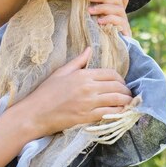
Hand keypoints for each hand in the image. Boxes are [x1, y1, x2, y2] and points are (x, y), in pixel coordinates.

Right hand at [16, 47, 132, 136]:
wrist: (35, 113)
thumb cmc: (46, 92)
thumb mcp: (61, 72)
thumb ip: (78, 60)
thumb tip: (89, 49)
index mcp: (83, 75)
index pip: (110, 74)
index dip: (120, 78)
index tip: (122, 83)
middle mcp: (88, 88)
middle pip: (116, 86)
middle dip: (126, 90)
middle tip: (128, 94)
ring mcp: (88, 103)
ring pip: (116, 100)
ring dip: (126, 101)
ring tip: (130, 103)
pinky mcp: (87, 117)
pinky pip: (109, 114)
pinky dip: (119, 113)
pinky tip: (122, 113)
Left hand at [87, 0, 131, 36]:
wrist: (105, 56)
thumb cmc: (96, 36)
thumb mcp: (94, 20)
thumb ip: (94, 8)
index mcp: (117, 12)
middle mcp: (123, 17)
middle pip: (118, 1)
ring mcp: (125, 26)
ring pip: (119, 10)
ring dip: (103, 7)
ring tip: (90, 10)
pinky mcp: (125, 35)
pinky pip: (120, 22)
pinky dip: (109, 19)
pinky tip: (99, 21)